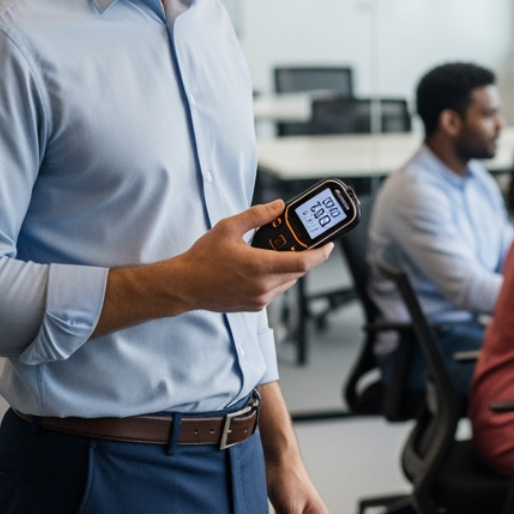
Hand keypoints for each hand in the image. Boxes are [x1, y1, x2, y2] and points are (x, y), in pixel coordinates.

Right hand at [174, 200, 332, 313]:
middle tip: (302, 242)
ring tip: (279, 252)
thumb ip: (257, 215)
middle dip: (305, 256)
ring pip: (288, 282)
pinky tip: (265, 266)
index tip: (329, 245)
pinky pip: (276, 291)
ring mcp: (259, 299)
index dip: (321, 253)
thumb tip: (278, 206)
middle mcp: (263, 286)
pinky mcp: (253, 306)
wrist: (184, 285)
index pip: (303, 262)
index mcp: (260, 266)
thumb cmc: (203, 258)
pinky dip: (277, 278)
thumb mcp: (229, 227)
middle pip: (298, 272)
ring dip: (290, 268)